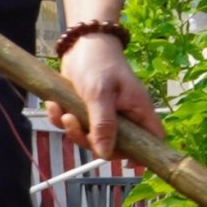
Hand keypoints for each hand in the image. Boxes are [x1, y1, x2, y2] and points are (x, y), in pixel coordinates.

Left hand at [50, 42, 161, 159]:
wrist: (82, 43)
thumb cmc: (98, 63)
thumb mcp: (100, 94)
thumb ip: (104, 125)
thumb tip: (105, 154)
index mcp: (138, 111)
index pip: (152, 139)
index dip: (144, 154)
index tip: (125, 164)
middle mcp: (125, 116)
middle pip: (114, 146)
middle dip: (89, 140)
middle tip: (73, 123)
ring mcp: (106, 115)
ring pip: (91, 138)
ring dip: (72, 129)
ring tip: (61, 112)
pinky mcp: (87, 112)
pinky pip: (76, 127)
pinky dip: (62, 119)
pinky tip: (54, 105)